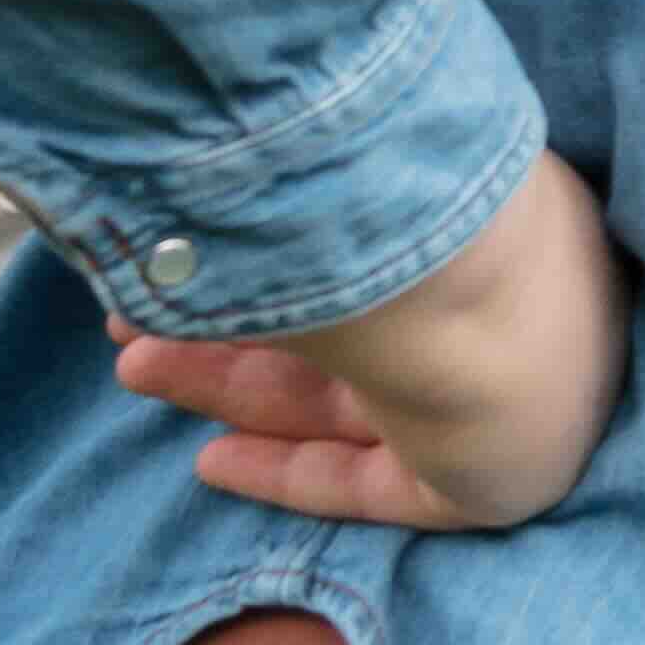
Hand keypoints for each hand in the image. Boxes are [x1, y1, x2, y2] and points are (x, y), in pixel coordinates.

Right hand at [106, 149, 624, 531]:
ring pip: (346, 401)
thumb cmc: (418, 202)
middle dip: (237, 327)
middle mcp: (511, 300)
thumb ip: (287, 184)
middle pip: (356, 330)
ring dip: (231, 384)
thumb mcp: (339, 170)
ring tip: (132, 364)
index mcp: (495, 217)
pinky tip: (210, 459)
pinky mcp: (491, 483)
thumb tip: (212, 160)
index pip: (384, 261)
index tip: (201, 263)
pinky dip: (290, 472)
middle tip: (135, 316)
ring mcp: (512, 392)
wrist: (485, 291)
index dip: (285, 274)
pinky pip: (377, 485)